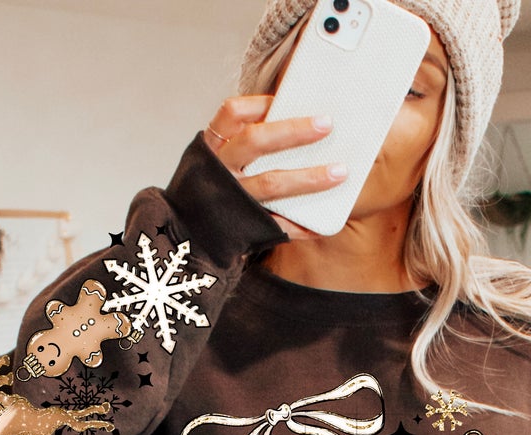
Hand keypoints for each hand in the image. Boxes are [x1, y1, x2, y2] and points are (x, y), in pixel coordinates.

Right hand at [202, 97, 344, 241]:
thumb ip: (243, 144)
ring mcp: (233, 200)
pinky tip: (322, 224)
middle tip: (327, 124)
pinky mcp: (245, 229)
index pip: (232, 114)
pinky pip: (278, 225)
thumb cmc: (214, 192)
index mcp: (213, 149)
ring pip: (271, 183)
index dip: (260, 103)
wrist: (190, 240)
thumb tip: (291, 119)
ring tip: (340, 171)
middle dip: (294, 131)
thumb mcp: (217, 163)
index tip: (287, 97)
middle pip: (256, 141)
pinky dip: (302, 225)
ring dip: (309, 178)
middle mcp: (220, 172)